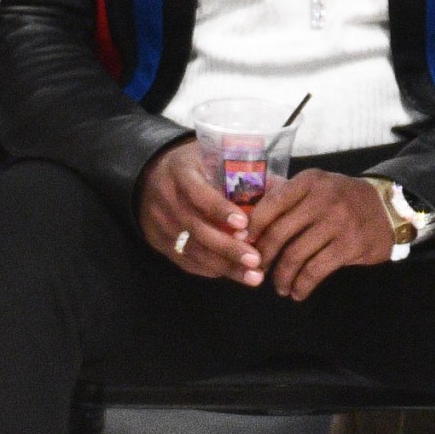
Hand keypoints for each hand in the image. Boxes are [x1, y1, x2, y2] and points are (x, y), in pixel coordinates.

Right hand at [137, 143, 261, 285]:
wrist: (150, 177)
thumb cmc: (194, 166)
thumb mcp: (212, 157)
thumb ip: (243, 173)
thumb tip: (284, 189)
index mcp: (180, 172)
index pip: (198, 193)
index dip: (220, 210)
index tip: (245, 224)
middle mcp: (167, 199)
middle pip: (197, 229)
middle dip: (228, 247)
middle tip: (256, 260)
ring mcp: (161, 224)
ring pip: (193, 250)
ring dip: (225, 266)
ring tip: (254, 276)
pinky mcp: (160, 243)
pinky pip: (187, 261)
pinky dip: (213, 269)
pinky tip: (236, 274)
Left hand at [246, 171, 394, 300]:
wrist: (388, 208)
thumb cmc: (343, 200)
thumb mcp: (317, 187)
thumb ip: (286, 197)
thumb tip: (245, 217)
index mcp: (309, 181)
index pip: (270, 204)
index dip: (253, 228)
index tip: (244, 244)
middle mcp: (323, 198)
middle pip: (279, 233)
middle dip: (263, 256)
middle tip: (258, 269)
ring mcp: (338, 222)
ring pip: (296, 255)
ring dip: (282, 276)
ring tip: (278, 286)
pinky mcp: (350, 245)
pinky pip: (316, 270)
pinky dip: (302, 285)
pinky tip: (297, 292)